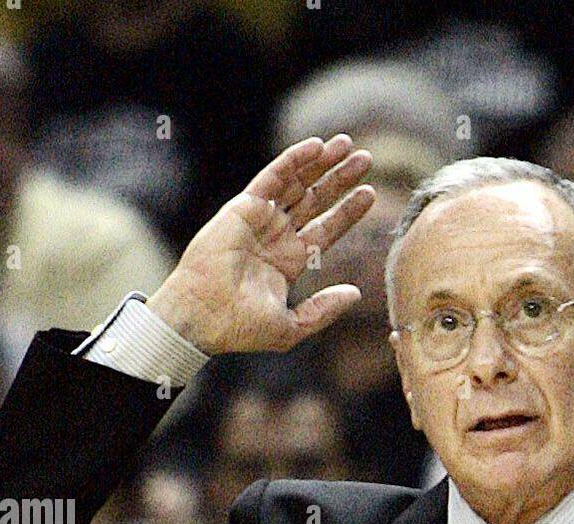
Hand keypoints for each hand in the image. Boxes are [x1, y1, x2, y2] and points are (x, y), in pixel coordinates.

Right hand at [146, 134, 375, 353]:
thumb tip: (355, 293)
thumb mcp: (292, 327)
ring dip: (322, 163)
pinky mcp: (245, 207)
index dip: (347, 212)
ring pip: (298, 183)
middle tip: (366, 159)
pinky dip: (295, 160)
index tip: (370, 194)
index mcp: (289, 262)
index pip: (325, 230)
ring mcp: (261, 219)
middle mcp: (277, 236)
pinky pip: (274, 176)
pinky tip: (318, 146)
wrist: (204, 317)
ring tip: (349, 145)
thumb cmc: (240, 327)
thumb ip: (324, 310)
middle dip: (340, 180)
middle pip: (315, 200)